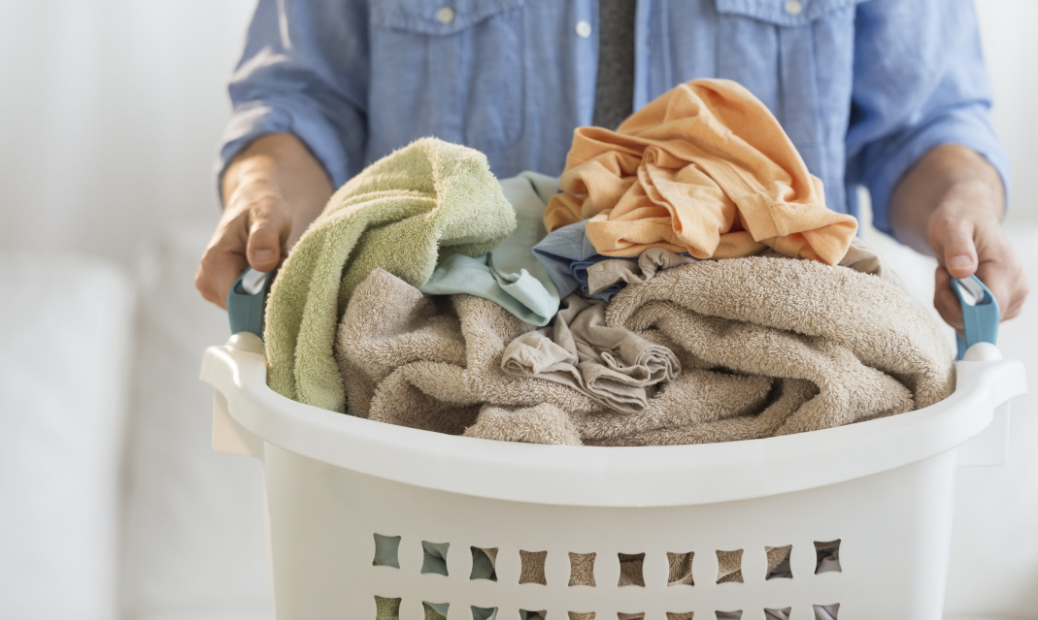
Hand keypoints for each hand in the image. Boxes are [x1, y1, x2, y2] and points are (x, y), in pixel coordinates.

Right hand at [195, 134, 332, 308]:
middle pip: (245, 310)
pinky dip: (266, 294)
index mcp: (214, 263)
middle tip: (286, 272)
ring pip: (249, 310)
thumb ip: (264, 237)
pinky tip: (273, 275)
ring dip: (270, 295)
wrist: (256, 201)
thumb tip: (262, 261)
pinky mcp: (225, 293)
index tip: (290, 293)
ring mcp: (215, 290)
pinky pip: (250, 305)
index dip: (266, 304)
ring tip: (279, 268)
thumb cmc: (262, 205)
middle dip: (270, 298)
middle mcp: (208, 281)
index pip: (240, 303)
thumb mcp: (268, 215)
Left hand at [890, 144, 1027, 330]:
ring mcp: (1009, 299)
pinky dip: (953, 306)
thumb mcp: (952, 226)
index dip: (961, 309)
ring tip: (947, 274)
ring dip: (949, 304)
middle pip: (978, 321)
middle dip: (950, 304)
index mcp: (1007, 270)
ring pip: (971, 324)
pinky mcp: (999, 305)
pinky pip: (969, 320)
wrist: (966, 215)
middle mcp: (1015, 289)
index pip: (990, 310)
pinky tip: (952, 284)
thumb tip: (963, 271)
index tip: (944, 281)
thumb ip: (958, 247)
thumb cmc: (960, 218)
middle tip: (942, 273)